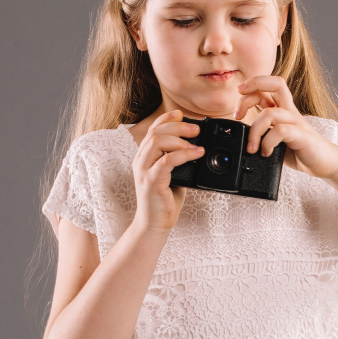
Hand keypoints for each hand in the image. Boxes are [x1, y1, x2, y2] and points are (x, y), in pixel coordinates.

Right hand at [131, 110, 203, 232]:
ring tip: (197, 143)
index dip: (166, 119)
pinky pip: (167, 161)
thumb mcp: (171, 175)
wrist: (154, 224)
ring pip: (157, 142)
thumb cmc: (163, 201)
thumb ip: (177, 160)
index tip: (180, 114)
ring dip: (180, 139)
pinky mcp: (151, 182)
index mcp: (144, 157)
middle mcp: (140, 161)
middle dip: (178, 127)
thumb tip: (195, 146)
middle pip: (155, 132)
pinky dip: (184, 154)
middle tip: (196, 129)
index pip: (152, 130)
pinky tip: (196, 154)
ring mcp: (144, 171)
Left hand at [233, 75, 337, 179]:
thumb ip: (261, 134)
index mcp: (283, 109)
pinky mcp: (302, 136)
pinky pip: (281, 131)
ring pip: (270, 113)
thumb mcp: (275, 139)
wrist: (327, 162)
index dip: (250, 88)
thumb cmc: (300, 150)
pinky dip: (267, 142)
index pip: (267, 86)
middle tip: (238, 113)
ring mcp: (297, 123)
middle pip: (276, 83)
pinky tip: (266, 153)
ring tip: (252, 147)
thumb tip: (239, 138)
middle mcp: (290, 111)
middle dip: (252, 89)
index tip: (238, 107)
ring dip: (255, 131)